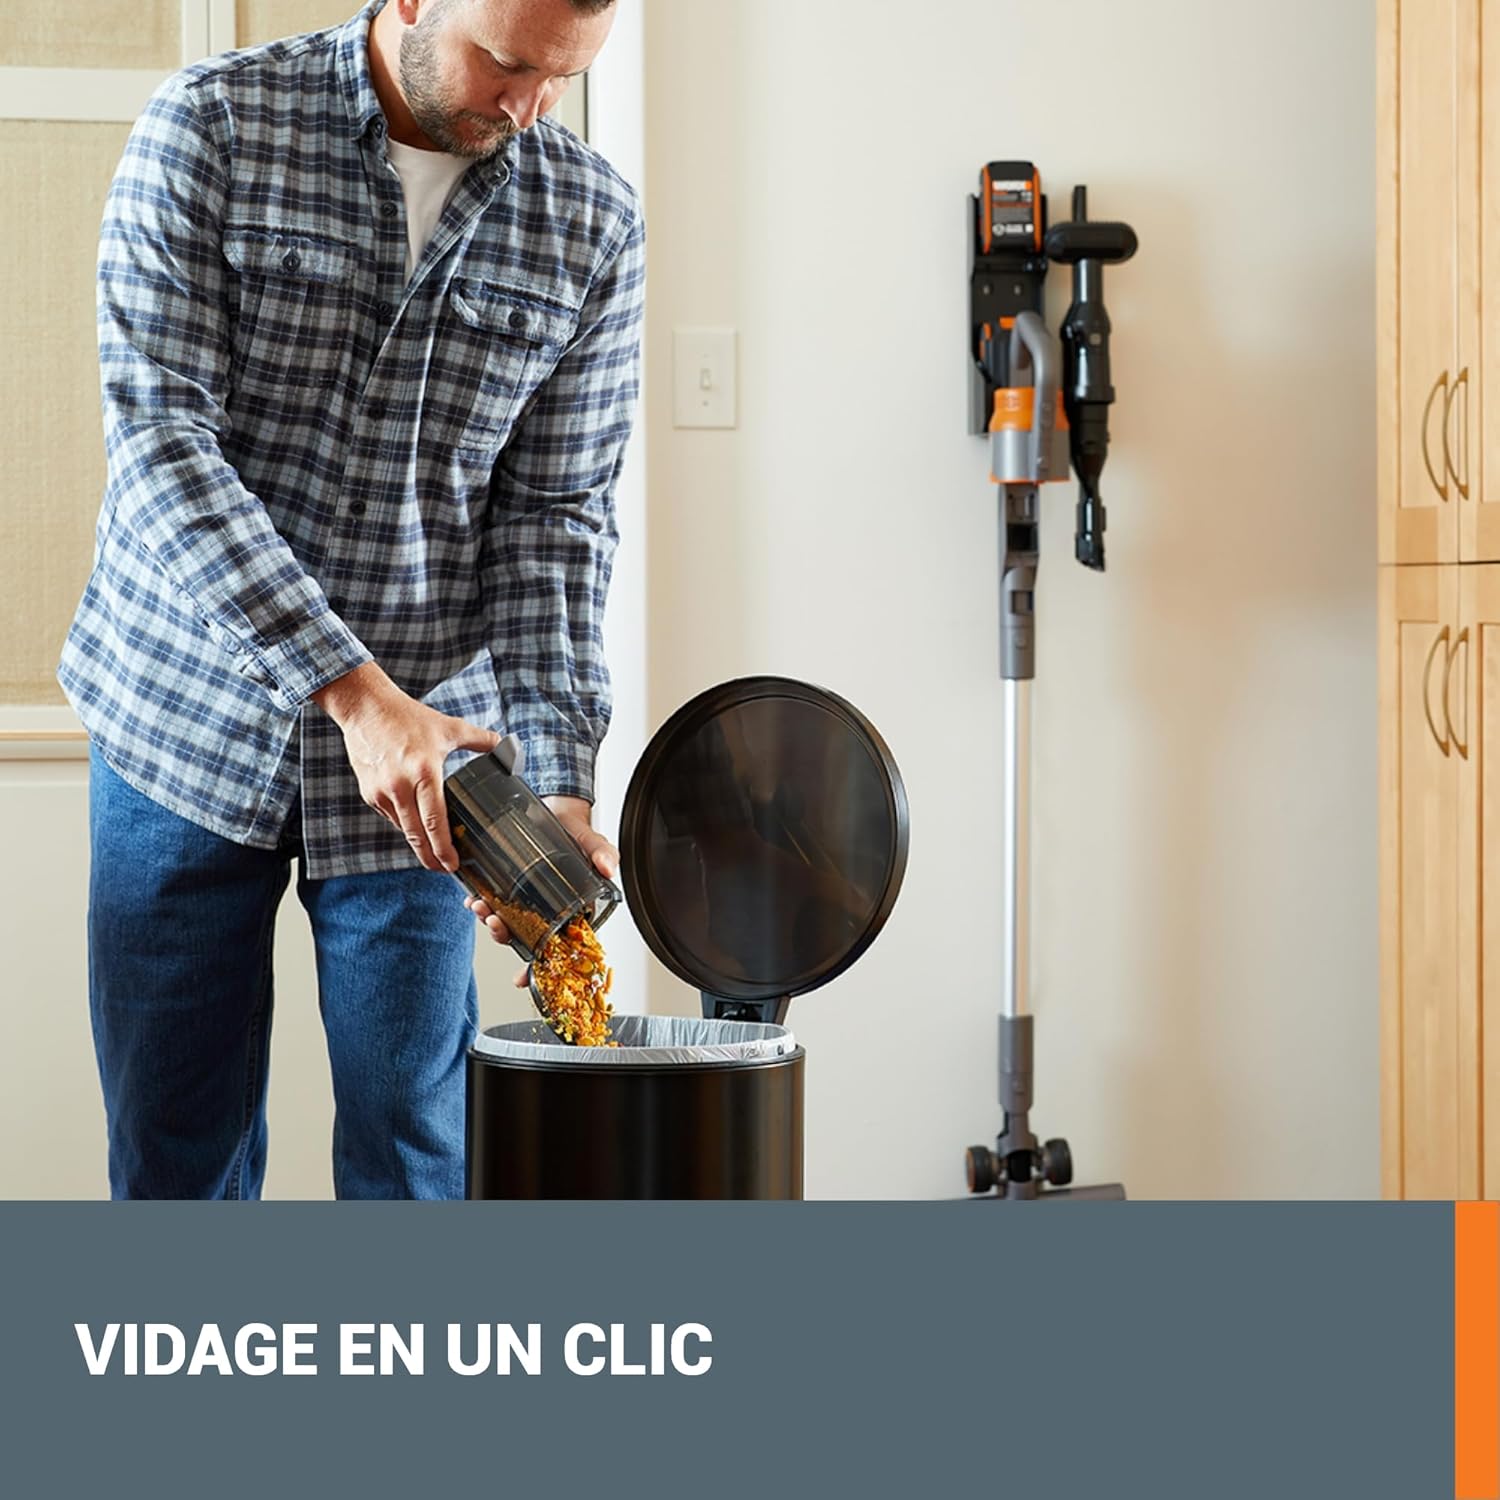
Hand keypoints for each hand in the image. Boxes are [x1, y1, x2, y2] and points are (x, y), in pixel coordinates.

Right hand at [313, 661, 498, 872]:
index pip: (435, 821)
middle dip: (431, 859)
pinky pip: (390, 817)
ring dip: (418, 843)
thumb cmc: (410, 718)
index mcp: (424, 772)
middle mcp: (400, 786)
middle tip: (445, 870)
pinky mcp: (369, 793)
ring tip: (433, 853)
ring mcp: (382, 792)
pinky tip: (416, 825)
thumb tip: (509, 747)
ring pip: (403, 828)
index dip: (444, 848)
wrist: (365, 709)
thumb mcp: (450, 727)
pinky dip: (404, 823)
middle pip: (417, 836)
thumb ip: (482, 740)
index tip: (454, 865)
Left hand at [464, 796, 619, 987]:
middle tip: (495, 923)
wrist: (558, 809)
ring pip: (505, 920)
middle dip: (504, 935)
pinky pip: (493, 900)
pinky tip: (473, 896)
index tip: (523, 979)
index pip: (557, 946)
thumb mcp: (593, 842)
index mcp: (570, 910)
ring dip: (489, 919)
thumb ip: (603, 854)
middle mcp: (546, 908)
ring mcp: (526, 898)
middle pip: (524, 936)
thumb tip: (608, 867)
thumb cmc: (579, 832)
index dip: (539, 966)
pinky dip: (480, 901)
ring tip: (479, 906)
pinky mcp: (508, 883)